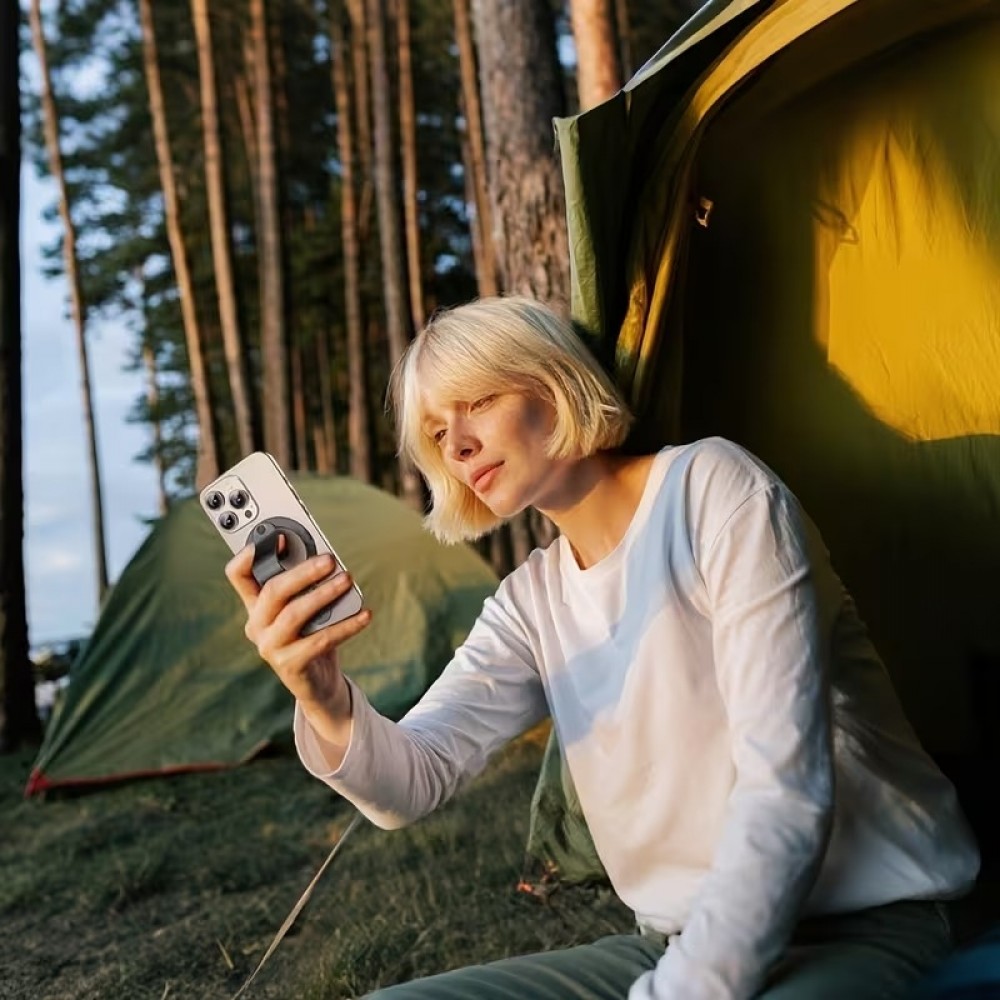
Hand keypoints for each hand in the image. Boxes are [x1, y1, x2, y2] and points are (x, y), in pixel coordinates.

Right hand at [225, 541, 371, 748]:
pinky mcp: (289, 665)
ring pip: (294, 614)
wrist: (319, 684)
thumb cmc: (313, 635)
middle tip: (330, 560)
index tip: (277, 535)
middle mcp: (256, 625)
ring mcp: (270, 647)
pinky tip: (364, 614)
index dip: (250, 554)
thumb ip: (307, 585)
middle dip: (303, 572)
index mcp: (256, 604)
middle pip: (273, 591)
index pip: (238, 575)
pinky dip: (346, 625)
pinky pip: (319, 640)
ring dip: (323, 594)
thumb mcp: (307, 608)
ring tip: (347, 580)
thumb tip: (325, 557)